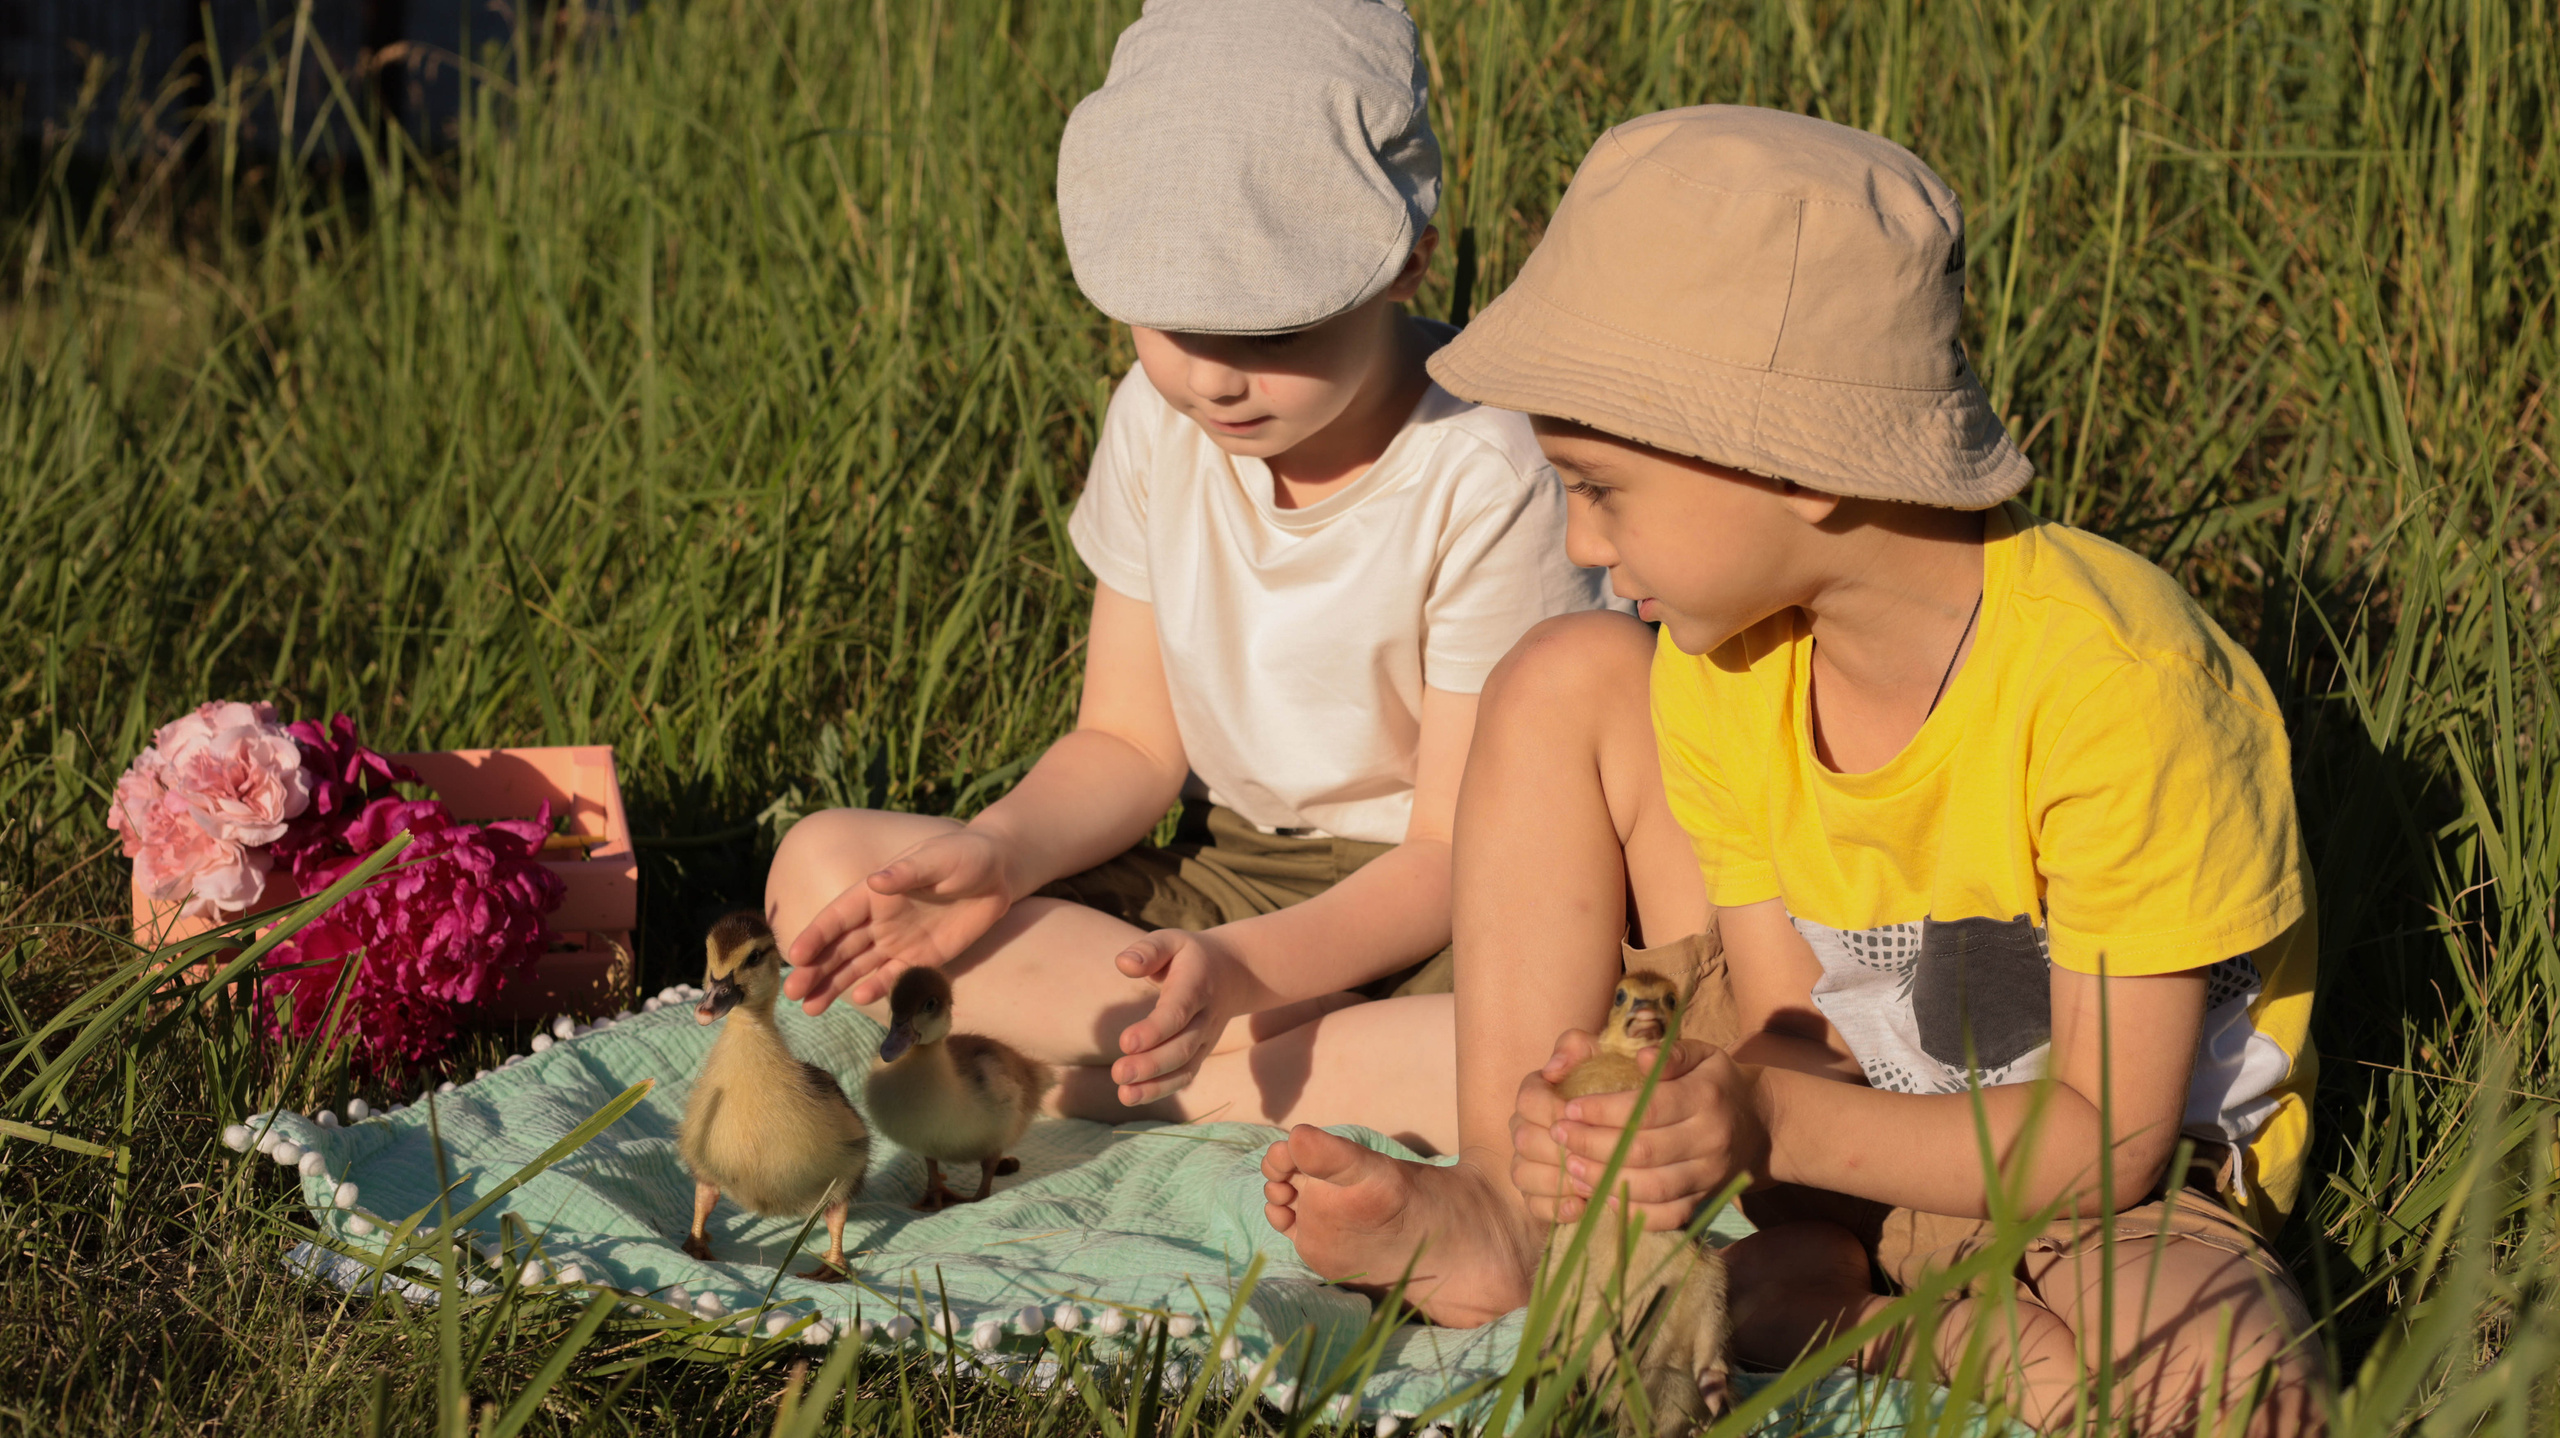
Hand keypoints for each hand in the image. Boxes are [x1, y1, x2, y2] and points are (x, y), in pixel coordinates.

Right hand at [783, 829, 1016, 1013]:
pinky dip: (876, 988)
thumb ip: (907, 872)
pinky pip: (894, 976)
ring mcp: (898, 940)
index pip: (838, 917)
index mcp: (875, 893)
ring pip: (859, 967)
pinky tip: (858, 999)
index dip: (816, 936)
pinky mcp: (922, 957)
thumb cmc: (965, 854)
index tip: (795, 956)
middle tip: (792, 993)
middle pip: (840, 948)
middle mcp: (879, 919)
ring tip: (810, 1008)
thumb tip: (875, 882)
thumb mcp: (938, 859)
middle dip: (816, 970)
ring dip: (835, 985)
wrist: (998, 873)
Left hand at [1108, 929, 1245, 1106]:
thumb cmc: (1190, 955)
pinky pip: (1184, 1076)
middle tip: (1118, 1073)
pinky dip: (1161, 1090)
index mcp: (1196, 985)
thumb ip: (1148, 950)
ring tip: (1124, 1095)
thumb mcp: (1172, 941)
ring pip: (1184, 1067)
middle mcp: (1205, 1017)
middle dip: (1151, 1064)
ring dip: (1155, 1085)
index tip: (1126, 1043)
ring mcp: (1205, 1039)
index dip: (1154, 1030)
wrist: (1233, 972)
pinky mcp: (1200, 1053)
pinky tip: (1133, 1096)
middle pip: (1181, 1046)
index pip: (1177, 1012)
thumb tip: (1123, 964)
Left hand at [1510, 1035, 1766, 1231]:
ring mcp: (1710, 1176)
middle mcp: (1711, 1139)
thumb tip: (1641, 1057)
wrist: (1761, 1127)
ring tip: (1570, 1168)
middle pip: (1644, 1151)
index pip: (1648, 1109)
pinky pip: (1667, 1216)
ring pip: (1652, 1187)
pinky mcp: (1705, 1201)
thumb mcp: (1702, 1054)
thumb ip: (1670, 1053)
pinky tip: (1601, 1197)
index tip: (1569, 1109)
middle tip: (1559, 1137)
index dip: (1604, 1111)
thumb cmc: (1715, 1083)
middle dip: (1593, 1145)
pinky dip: (1632, 1211)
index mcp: (1707, 1097)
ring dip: (1605, 1180)